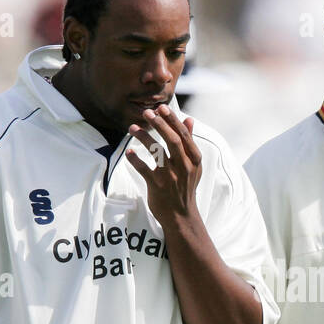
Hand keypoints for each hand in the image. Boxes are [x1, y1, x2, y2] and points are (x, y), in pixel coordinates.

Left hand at [124, 105, 202, 222]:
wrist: (181, 216)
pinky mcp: (157, 186)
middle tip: (147, 112)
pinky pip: (143, 169)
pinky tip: (129, 152)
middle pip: (172, 140)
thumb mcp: (193, 165)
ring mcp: (170, 177)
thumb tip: (189, 120)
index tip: (161, 108)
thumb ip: (190, 142)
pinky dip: (135, 160)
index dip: (172, 120)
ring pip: (157, 152)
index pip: (183, 135)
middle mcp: (184, 167)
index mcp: (194, 159)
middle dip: (160, 124)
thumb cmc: (185, 186)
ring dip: (144, 137)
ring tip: (132, 128)